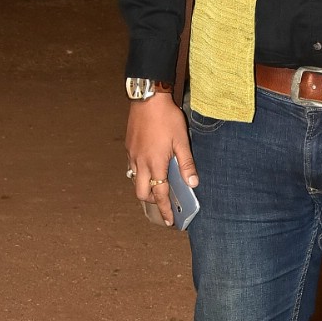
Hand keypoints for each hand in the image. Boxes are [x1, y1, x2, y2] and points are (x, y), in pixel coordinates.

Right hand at [126, 92, 197, 226]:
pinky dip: (140, 173)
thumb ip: (186, 163)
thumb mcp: (182, 140)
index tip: (169, 221)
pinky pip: (132, 167)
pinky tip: (149, 166)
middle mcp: (141, 163)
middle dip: (152, 201)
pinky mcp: (128, 147)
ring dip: (146, 186)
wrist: (147, 99)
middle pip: (142, 193)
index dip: (165, 210)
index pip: (160, 194)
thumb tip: (192, 183)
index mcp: (155, 164)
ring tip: (157, 185)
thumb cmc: (167, 118)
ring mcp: (132, 155)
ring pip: (135, 180)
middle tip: (164, 202)